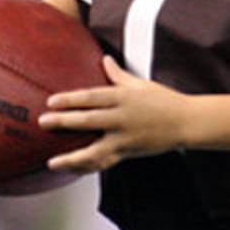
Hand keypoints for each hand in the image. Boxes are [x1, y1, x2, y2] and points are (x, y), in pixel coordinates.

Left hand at [39, 56, 189, 172]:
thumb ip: (118, 75)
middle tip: (43, 122)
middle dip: (64, 122)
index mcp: (124, 97)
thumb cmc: (165, 101)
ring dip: (72, 156)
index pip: (92, 97)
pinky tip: (72, 169)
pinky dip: (87, 168)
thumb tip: (104, 60)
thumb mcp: (141, 84)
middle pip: (89, 120)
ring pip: (95, 150)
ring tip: (52, 161)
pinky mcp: (128, 152)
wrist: (186, 122)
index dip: (71, 99)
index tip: (52, 101)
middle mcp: (123, 118)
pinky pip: (105, 163)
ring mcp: (125, 138)